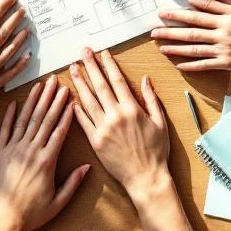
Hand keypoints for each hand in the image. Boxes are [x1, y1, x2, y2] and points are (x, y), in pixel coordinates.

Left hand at [0, 76, 89, 230]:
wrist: (4, 219)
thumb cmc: (33, 214)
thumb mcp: (58, 202)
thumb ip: (73, 183)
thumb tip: (88, 166)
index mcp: (47, 161)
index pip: (59, 130)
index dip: (65, 112)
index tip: (70, 97)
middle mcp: (31, 151)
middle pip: (43, 119)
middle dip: (52, 99)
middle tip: (57, 82)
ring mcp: (13, 150)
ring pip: (25, 120)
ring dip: (34, 100)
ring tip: (40, 85)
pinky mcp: (0, 153)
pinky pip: (5, 130)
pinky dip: (9, 115)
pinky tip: (14, 101)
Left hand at [69, 48, 168, 202]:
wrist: (146, 178)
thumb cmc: (156, 152)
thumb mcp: (160, 122)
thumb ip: (152, 99)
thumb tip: (146, 80)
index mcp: (132, 109)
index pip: (117, 81)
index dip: (109, 65)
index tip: (102, 53)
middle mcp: (116, 116)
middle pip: (100, 86)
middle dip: (91, 66)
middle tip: (83, 52)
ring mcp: (104, 129)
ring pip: (88, 101)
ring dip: (79, 83)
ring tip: (73, 69)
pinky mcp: (95, 142)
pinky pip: (83, 121)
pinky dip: (76, 109)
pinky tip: (70, 98)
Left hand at [152, 0, 230, 72]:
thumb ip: (230, 2)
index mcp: (227, 17)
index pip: (199, 12)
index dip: (181, 11)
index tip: (166, 10)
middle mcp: (222, 32)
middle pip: (191, 29)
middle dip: (170, 27)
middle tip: (154, 27)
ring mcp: (223, 49)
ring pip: (194, 47)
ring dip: (175, 46)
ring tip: (160, 44)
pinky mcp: (227, 63)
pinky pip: (205, 65)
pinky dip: (190, 65)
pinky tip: (178, 64)